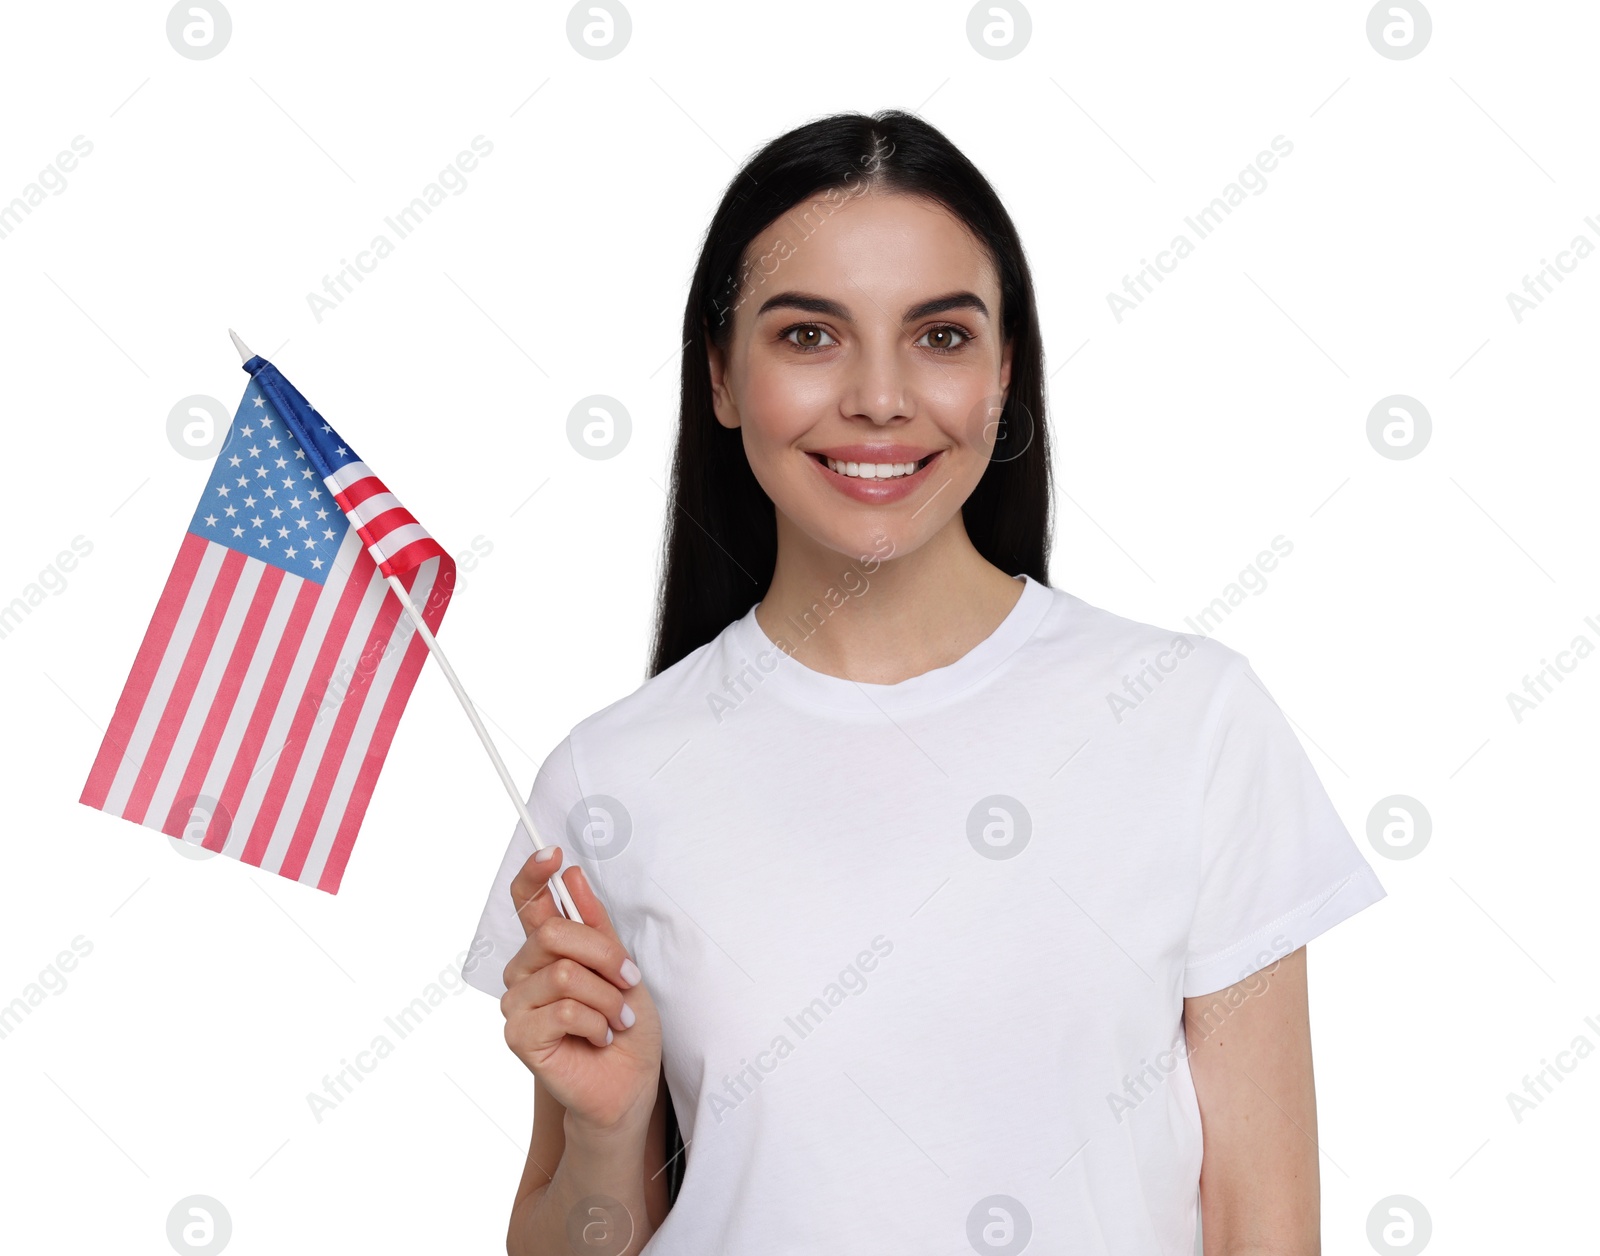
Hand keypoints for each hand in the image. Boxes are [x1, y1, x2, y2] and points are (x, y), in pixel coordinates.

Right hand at [499, 846, 662, 1137]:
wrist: (628, 1082)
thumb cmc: (623, 1024)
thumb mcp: (620, 966)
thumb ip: (594, 924)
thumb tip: (572, 874)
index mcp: (546, 948)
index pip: (528, 901)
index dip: (534, 874)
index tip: (553, 854)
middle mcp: (524, 970)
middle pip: (553, 934)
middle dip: (604, 956)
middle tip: (627, 982)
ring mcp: (516, 1004)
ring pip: (564, 975)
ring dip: (606, 998)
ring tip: (617, 1019)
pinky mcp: (518, 1036)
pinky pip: (563, 1010)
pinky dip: (596, 1022)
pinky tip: (601, 1037)